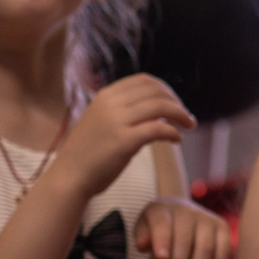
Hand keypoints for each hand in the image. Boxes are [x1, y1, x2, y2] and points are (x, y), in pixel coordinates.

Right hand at [48, 76, 193, 202]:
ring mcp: (117, 121)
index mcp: (105, 95)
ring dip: (181, 114)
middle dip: (176, 101)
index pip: (144, 80)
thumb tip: (159, 110)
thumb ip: (125, 111)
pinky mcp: (124, 141)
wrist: (69, 177)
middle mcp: (111, 104)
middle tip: (186, 116)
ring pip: (161, 106)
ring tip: (189, 125)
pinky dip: (173, 132)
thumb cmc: (88, 153)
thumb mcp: (102, 121)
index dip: (166, 89)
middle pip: (156, 91)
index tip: (175, 102)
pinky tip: (177, 139)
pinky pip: (159, 129)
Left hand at [136, 197, 229, 258]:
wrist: (181, 213)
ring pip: (206, 248)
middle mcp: (186, 211)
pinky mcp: (222, 227)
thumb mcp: (144, 230)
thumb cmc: (160, 228)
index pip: (162, 224)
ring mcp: (207, 218)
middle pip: (185, 241)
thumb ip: (142, 238)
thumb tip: (144, 245)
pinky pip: (223, 251)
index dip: (162, 241)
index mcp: (161, 210)